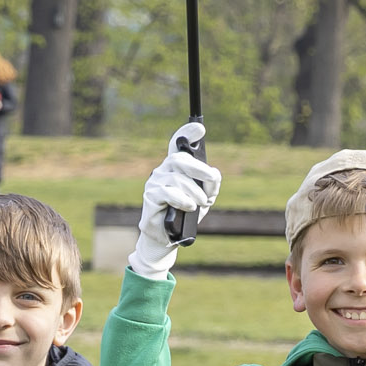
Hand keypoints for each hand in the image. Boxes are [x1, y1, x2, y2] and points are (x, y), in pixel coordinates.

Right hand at [128, 121, 222, 277]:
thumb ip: (211, 184)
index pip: (177, 144)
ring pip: (178, 179)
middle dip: (200, 168)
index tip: (200, 128)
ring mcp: (155, 182)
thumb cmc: (185, 215)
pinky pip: (168, 193)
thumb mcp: (204, 197)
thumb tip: (214, 175)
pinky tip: (190, 207)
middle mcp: (163, 170)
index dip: (187, 134)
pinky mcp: (150, 196)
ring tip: (202, 204)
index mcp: (175, 167)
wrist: (168, 237)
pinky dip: (183, 199)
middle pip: (180, 159)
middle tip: (213, 179)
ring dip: (195, 192)